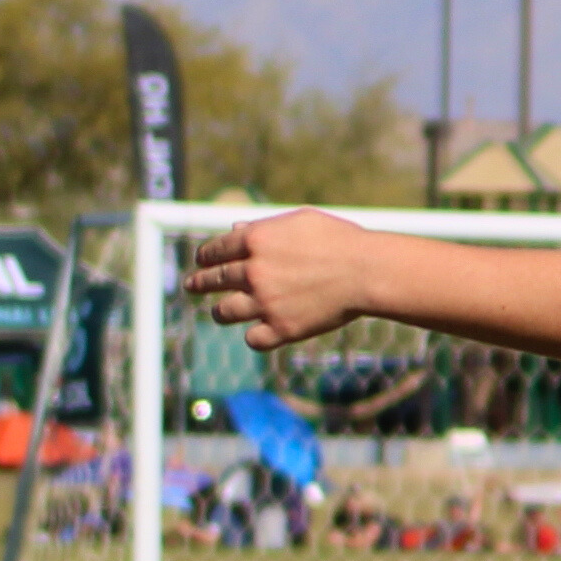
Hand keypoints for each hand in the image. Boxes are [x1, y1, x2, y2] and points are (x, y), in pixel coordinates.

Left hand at [183, 211, 377, 353]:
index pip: (216, 250)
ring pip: (224, 312)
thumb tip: (235, 229)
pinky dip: (255, 336)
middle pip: (213, 280)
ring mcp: (265, 303)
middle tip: (192, 285)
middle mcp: (253, 271)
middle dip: (199, 282)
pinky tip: (259, 332)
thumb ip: (264, 227)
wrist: (367, 272)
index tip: (202, 260)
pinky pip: (253, 339)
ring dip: (220, 312)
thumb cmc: (340, 240)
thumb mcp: (301, 221)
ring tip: (220, 312)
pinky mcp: (281, 329)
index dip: (205, 256)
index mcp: (256, 240)